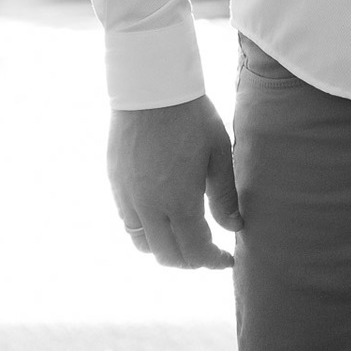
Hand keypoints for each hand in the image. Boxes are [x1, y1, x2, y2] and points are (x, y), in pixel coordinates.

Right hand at [108, 94, 242, 268]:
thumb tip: (235, 227)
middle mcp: (150, 208)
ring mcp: (128, 198)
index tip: (227, 260)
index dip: (213, 261)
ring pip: (144, 245)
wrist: (151, 88)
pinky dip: (147, 233)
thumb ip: (225, 196)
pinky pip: (129, 224)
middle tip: (209, 252)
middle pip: (168, 256)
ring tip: (185, 239)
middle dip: (191, 261)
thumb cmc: (191, 116)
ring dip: (166, 250)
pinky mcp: (115, 186)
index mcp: (179, 201)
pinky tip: (162, 218)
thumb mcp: (218, 153)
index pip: (195, 251)